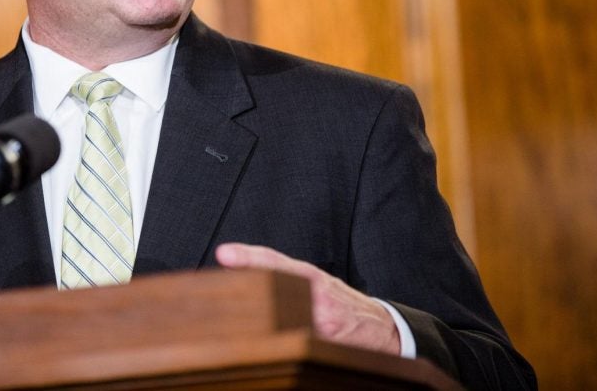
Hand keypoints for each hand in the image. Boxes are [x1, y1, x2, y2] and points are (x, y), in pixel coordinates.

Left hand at [215, 243, 399, 354]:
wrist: (382, 328)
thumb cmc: (341, 303)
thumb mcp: (316, 283)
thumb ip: (285, 276)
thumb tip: (241, 272)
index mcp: (310, 275)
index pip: (274, 260)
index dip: (249, 256)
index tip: (223, 253)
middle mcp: (316, 292)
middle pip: (274, 286)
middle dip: (246, 287)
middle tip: (214, 289)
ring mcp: (322, 318)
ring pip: (283, 315)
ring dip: (257, 317)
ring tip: (228, 319)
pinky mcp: (327, 340)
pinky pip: (298, 338)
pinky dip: (280, 339)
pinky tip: (262, 342)